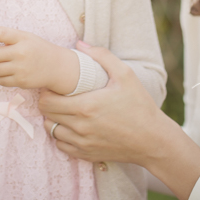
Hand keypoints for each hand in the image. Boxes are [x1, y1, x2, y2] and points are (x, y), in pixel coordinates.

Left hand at [0, 27, 77, 92]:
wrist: (56, 66)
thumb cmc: (37, 49)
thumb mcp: (25, 37)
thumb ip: (5, 35)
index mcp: (22, 38)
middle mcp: (21, 53)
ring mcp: (20, 69)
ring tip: (5, 63)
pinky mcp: (21, 82)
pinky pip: (0, 80)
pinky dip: (2, 77)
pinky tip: (11, 72)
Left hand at [38, 41, 171, 165]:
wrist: (153, 140)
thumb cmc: (140, 106)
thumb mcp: (125, 74)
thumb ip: (102, 56)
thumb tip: (79, 44)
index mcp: (85, 107)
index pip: (47, 101)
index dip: (46, 91)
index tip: (54, 85)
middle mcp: (80, 127)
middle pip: (46, 115)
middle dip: (48, 103)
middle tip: (58, 95)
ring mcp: (82, 143)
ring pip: (52, 131)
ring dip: (54, 119)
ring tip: (65, 110)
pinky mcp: (87, 155)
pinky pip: (61, 146)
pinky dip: (62, 136)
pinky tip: (72, 126)